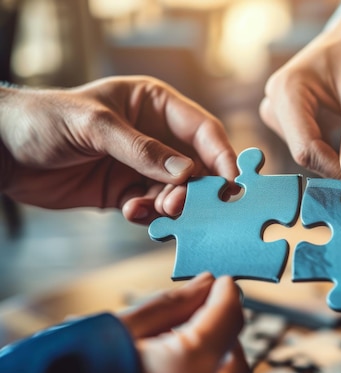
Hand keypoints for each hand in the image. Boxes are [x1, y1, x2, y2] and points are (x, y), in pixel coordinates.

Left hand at [0, 76, 237, 223]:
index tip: (232, 180)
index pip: (201, 128)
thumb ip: (143, 150)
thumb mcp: (95, 126)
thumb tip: (187, 174)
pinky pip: (151, 207)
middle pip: (196, 165)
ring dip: (171, 204)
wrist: (3, 152)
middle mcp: (155, 136)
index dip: (221, 153)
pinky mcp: (126, 191)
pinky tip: (131, 212)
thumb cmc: (44, 119)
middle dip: (195, 188)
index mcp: (154, 104)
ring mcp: (141, 165)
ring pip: (176, 191)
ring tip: (156, 210)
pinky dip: (148, 215)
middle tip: (183, 204)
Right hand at [119, 273, 250, 372]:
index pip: (229, 317)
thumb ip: (171, 305)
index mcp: (190, 369)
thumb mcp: (122, 331)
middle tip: (200, 316)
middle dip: (224, 333)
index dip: (226, 294)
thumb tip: (205, 284)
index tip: (222, 285)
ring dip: (221, 366)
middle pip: (239, 357)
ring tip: (188, 351)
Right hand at [260, 9, 340, 187]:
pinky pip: (313, 148)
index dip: (336, 172)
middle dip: (337, 169)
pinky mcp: (293, 121)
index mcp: (286, 92)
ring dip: (338, 163)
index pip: (306, 150)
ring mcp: (282, 114)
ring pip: (310, 155)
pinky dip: (335, 156)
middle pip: (306, 155)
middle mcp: (275, 104)